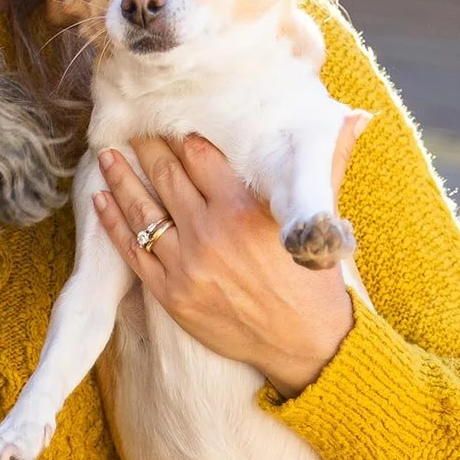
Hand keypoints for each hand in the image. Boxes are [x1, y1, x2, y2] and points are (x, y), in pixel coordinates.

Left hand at [92, 119, 361, 398]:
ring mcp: (186, 264)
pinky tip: (102, 199)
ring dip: (121, 178)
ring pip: (143, 210)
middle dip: (146, 147)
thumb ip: (328, 163)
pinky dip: (114, 222)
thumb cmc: (313, 278)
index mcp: (243, 210)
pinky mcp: (170, 293)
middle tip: (131, 124)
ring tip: (107, 154)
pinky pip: (132, 250)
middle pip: (166, 176)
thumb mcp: (320, 218)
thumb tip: (357, 116)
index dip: (181, 134)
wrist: (305, 344)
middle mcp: (210, 233)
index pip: (200, 156)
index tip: (167, 115)